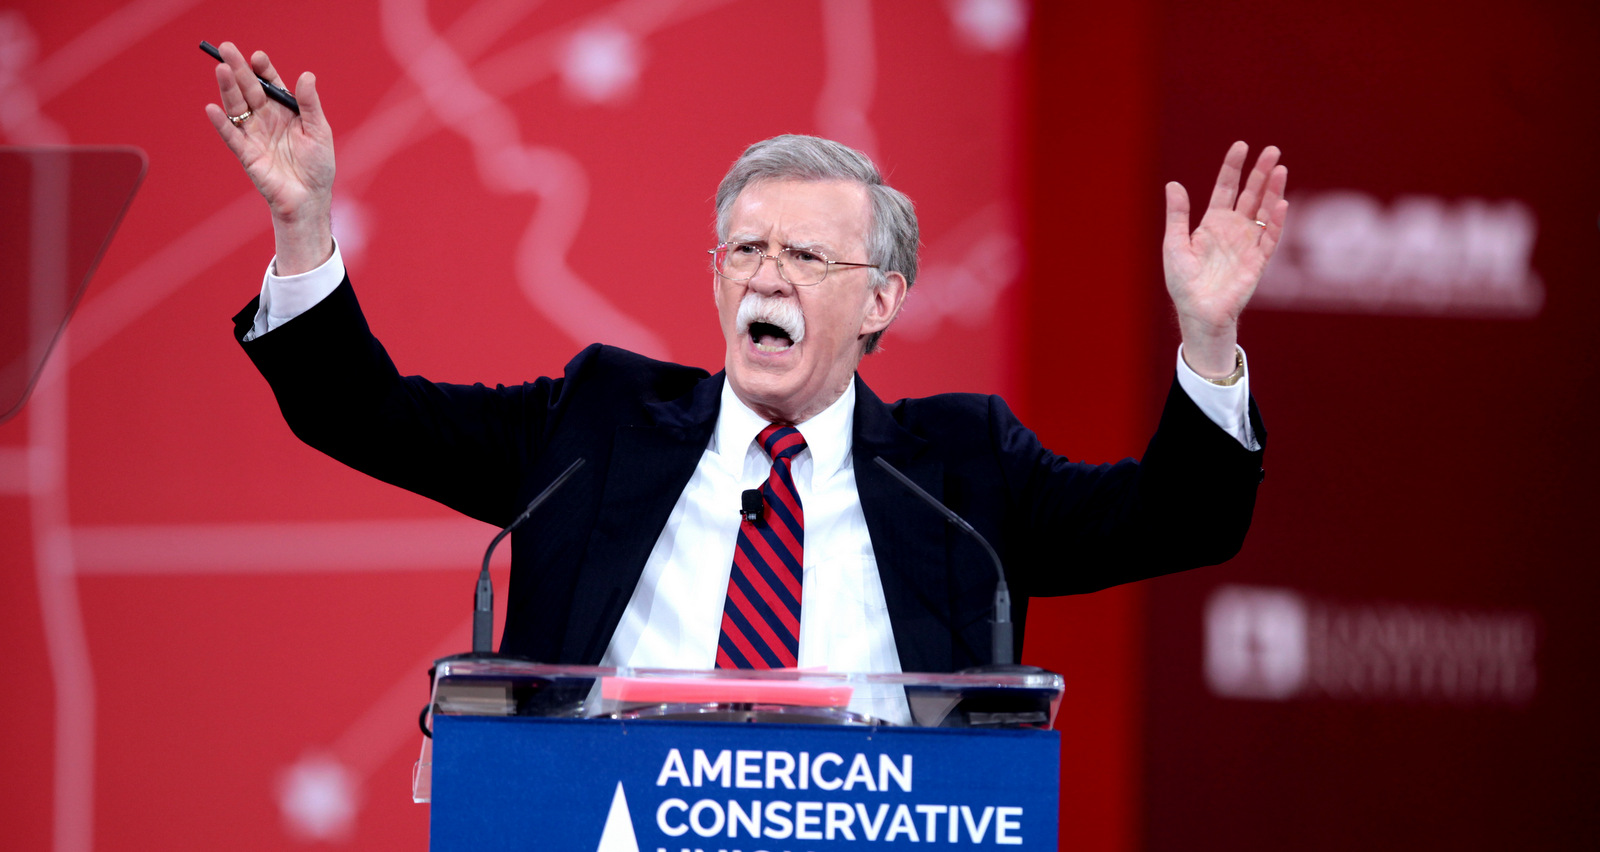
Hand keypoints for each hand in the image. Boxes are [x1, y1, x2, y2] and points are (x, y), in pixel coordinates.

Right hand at [203, 42, 335, 275]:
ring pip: (238, 107)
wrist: (310, 199)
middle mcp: (266, 119)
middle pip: (249, 90)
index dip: (264, 70)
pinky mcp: (246, 154)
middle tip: (227, 49)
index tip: (258, 56)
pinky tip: (212, 108)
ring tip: (222, 69)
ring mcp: (254, 135)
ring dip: (228, 89)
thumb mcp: (319, 131)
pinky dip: (221, 123)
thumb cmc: (317, 166)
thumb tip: (307, 76)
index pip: (271, 84)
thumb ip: (310, 105)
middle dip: (239, 69)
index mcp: (285, 111)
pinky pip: (231, 136)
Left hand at [1163, 142, 1287, 377]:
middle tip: (1272, 150)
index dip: (1233, 168)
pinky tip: (1281, 203)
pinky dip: (1276, 222)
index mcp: (1213, 223)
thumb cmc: (1184, 282)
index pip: (1226, 188)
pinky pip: (1270, 238)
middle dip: (1261, 173)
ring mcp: (1248, 243)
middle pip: (1251, 194)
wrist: (1196, 312)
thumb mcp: (1174, 244)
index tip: (1241, 146)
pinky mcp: (1257, 261)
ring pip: (1264, 211)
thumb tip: (1173, 184)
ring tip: (1280, 169)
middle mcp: (1233, 228)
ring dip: (1273, 191)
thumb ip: (1177, 215)